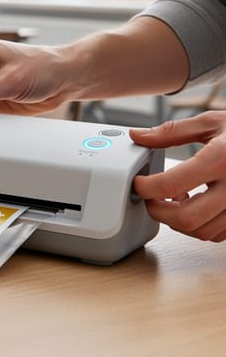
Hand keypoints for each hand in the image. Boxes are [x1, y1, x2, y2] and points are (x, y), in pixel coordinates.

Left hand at [131, 111, 225, 241]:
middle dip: (159, 211)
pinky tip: (196, 206)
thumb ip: (173, 131)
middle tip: (151, 198)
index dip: (145, 188)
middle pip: (186, 217)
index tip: (138, 183)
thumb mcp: (212, 123)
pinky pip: (218, 234)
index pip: (171, 184)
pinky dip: (199, 226)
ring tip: (175, 199)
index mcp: (221, 159)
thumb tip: (139, 136)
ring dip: (179, 221)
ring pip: (202, 231)